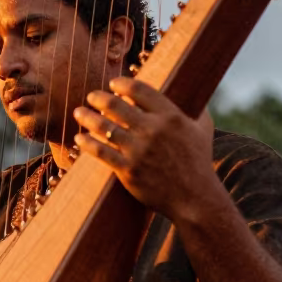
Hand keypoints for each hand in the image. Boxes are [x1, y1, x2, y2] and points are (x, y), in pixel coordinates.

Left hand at [72, 77, 221, 225]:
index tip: (113, 84)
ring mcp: (139, 150)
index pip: (139, 90)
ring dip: (87, 117)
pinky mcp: (128, 170)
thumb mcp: (203, 130)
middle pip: (115, 105)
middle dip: (99, 98)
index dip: (122, 84)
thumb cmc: (199, 162)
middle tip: (91, 96)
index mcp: (170, 116)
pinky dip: (87, 143)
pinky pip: (101, 152)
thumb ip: (195, 109)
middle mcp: (152, 130)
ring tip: (79, 112)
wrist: (195, 198)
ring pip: (104, 127)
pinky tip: (79, 138)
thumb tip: (193, 92)